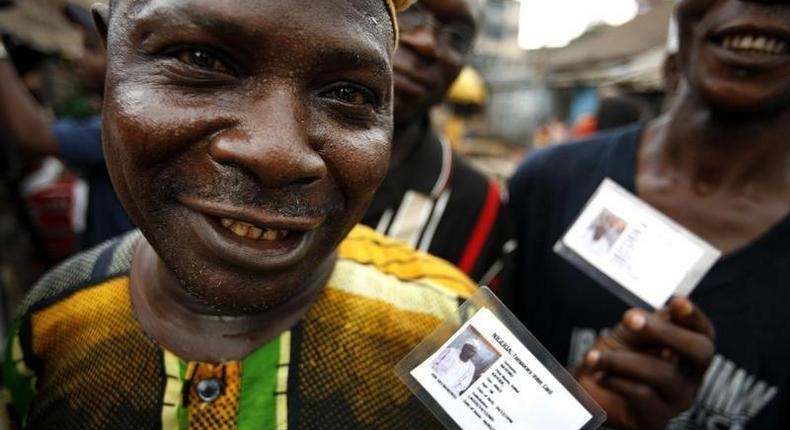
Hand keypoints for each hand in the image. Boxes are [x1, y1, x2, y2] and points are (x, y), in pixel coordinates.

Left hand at [575, 297, 714, 429]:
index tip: (677, 302)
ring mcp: (676, 400)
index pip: (704, 333)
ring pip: (663, 373)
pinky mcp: (656, 420)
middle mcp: (690, 378)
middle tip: (631, 319)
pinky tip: (600, 375)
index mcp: (688, 353)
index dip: (694, 317)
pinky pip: (642, 394)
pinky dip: (616, 380)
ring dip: (623, 359)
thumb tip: (667, 310)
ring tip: (595, 356)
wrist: (587, 388)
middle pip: (699, 352)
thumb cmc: (616, 356)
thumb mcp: (630, 334)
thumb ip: (648, 322)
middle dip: (666, 331)